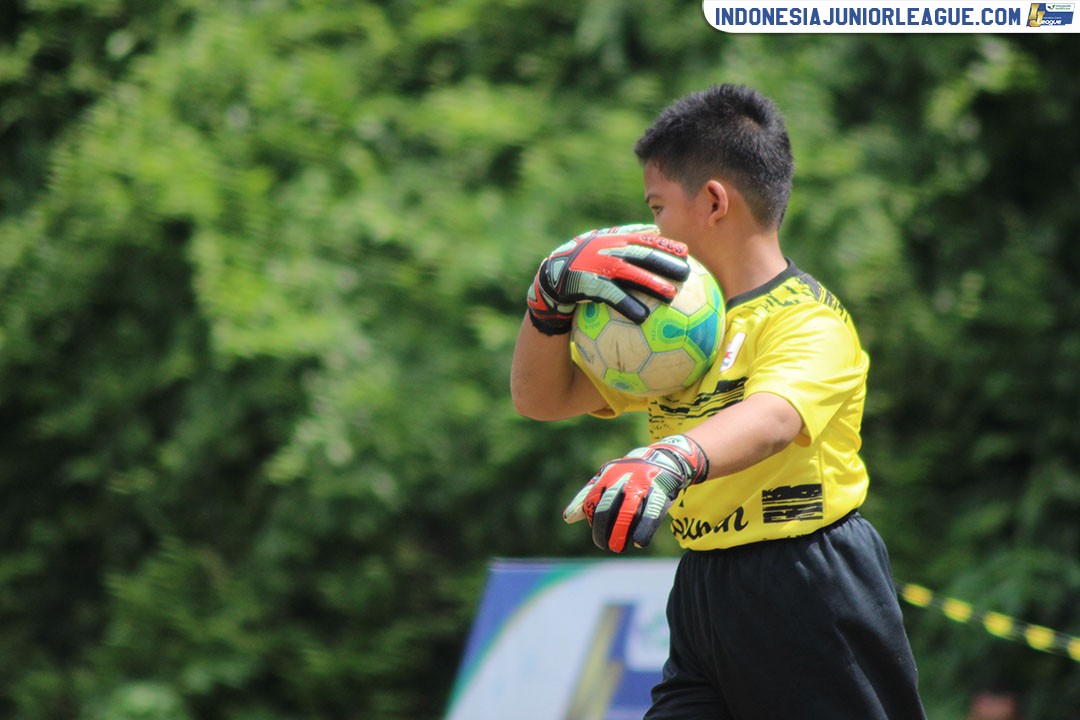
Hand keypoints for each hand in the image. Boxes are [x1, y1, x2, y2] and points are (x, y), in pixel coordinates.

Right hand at [526, 224, 690, 334]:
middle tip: (686, 273)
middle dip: (665, 262)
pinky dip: (627, 304)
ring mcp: (597, 264)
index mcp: (614, 239)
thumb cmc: (583, 266)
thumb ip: (627, 243)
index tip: (686, 252)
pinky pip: (611, 295)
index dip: (665, 244)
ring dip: (651, 283)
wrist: (551, 278)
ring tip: (671, 295)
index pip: (644, 238)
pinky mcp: (587, 282)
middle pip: (642, 254)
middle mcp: (607, 248)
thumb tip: (655, 240)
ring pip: (629, 273)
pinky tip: (643, 318)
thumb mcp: (602, 248)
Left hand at [563, 435, 708, 551]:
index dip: (591, 519)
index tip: (597, 529)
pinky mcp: (660, 492)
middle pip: (606, 508)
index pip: (591, 501)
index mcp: (607, 475)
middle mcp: (622, 478)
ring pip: (627, 512)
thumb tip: (568, 518)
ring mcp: (642, 484)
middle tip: (603, 544)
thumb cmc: (629, 475)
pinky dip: (644, 529)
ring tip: (617, 547)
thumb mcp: (606, 480)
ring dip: (620, 533)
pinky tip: (639, 542)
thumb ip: (587, 497)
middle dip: (602, 530)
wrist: (664, 459)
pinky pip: (651, 513)